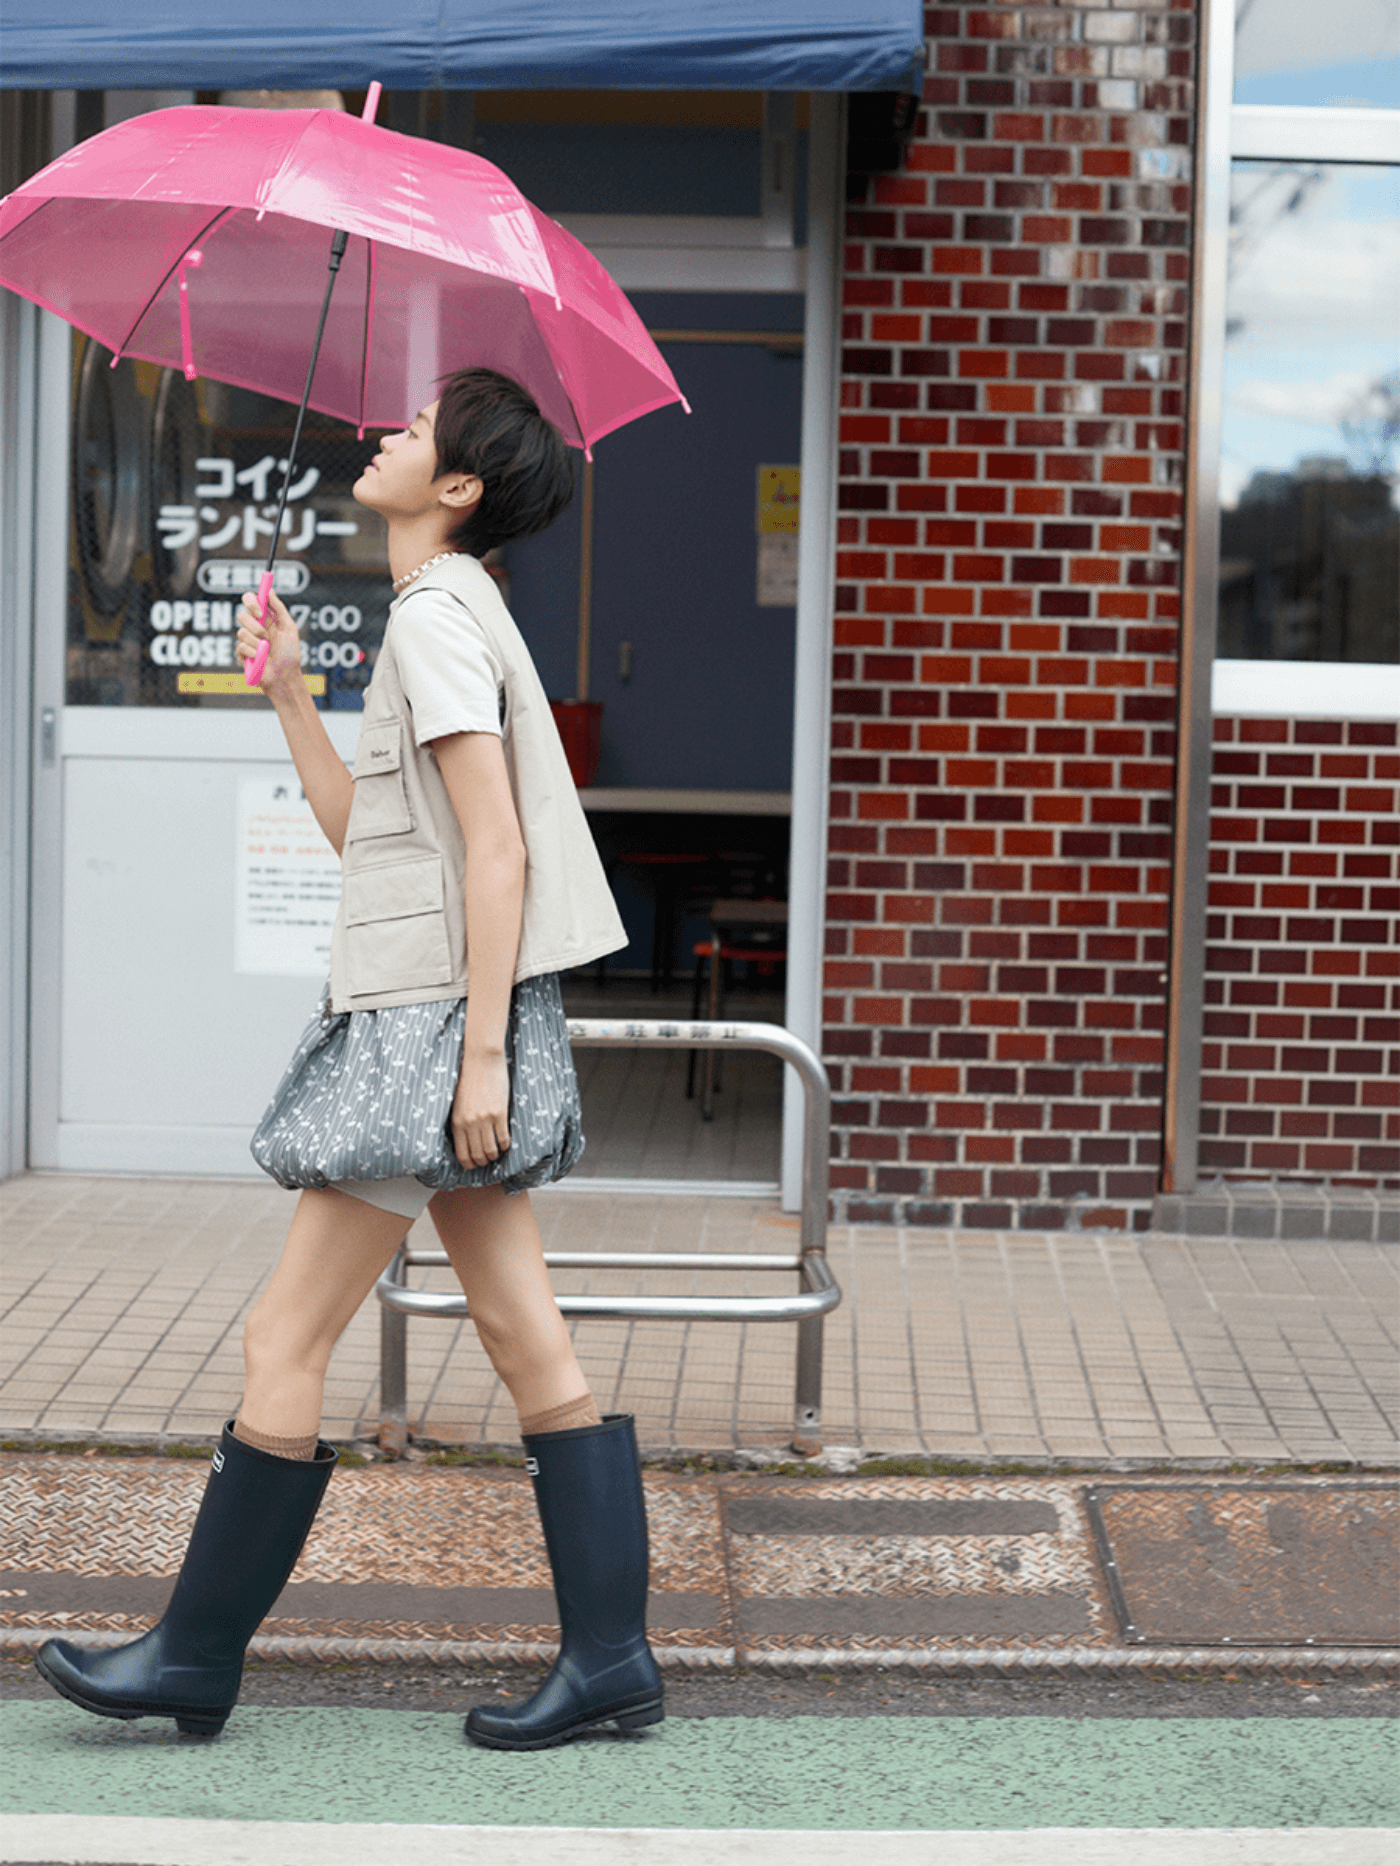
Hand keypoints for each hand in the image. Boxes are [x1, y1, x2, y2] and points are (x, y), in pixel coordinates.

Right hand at [237, 587, 300, 695]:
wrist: (285, 677)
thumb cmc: (290, 654)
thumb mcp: (289, 628)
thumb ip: (279, 608)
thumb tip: (269, 590)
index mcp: (266, 620)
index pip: (251, 603)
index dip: (251, 602)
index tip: (258, 609)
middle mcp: (255, 628)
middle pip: (242, 615)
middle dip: (254, 625)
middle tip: (265, 634)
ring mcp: (247, 642)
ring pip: (241, 632)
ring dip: (257, 642)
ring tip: (267, 650)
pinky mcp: (242, 654)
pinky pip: (241, 647)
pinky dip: (254, 653)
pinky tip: (262, 659)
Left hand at [450, 1047, 510, 1168]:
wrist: (481, 1059)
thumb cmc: (468, 1077)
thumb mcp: (457, 1102)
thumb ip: (460, 1120)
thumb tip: (465, 1138)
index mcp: (456, 1122)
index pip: (461, 1154)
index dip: (469, 1164)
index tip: (475, 1164)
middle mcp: (469, 1124)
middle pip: (477, 1155)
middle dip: (483, 1161)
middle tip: (488, 1159)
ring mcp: (485, 1119)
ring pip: (491, 1150)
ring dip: (495, 1155)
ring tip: (497, 1152)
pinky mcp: (499, 1113)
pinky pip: (503, 1138)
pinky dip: (505, 1145)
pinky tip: (506, 1143)